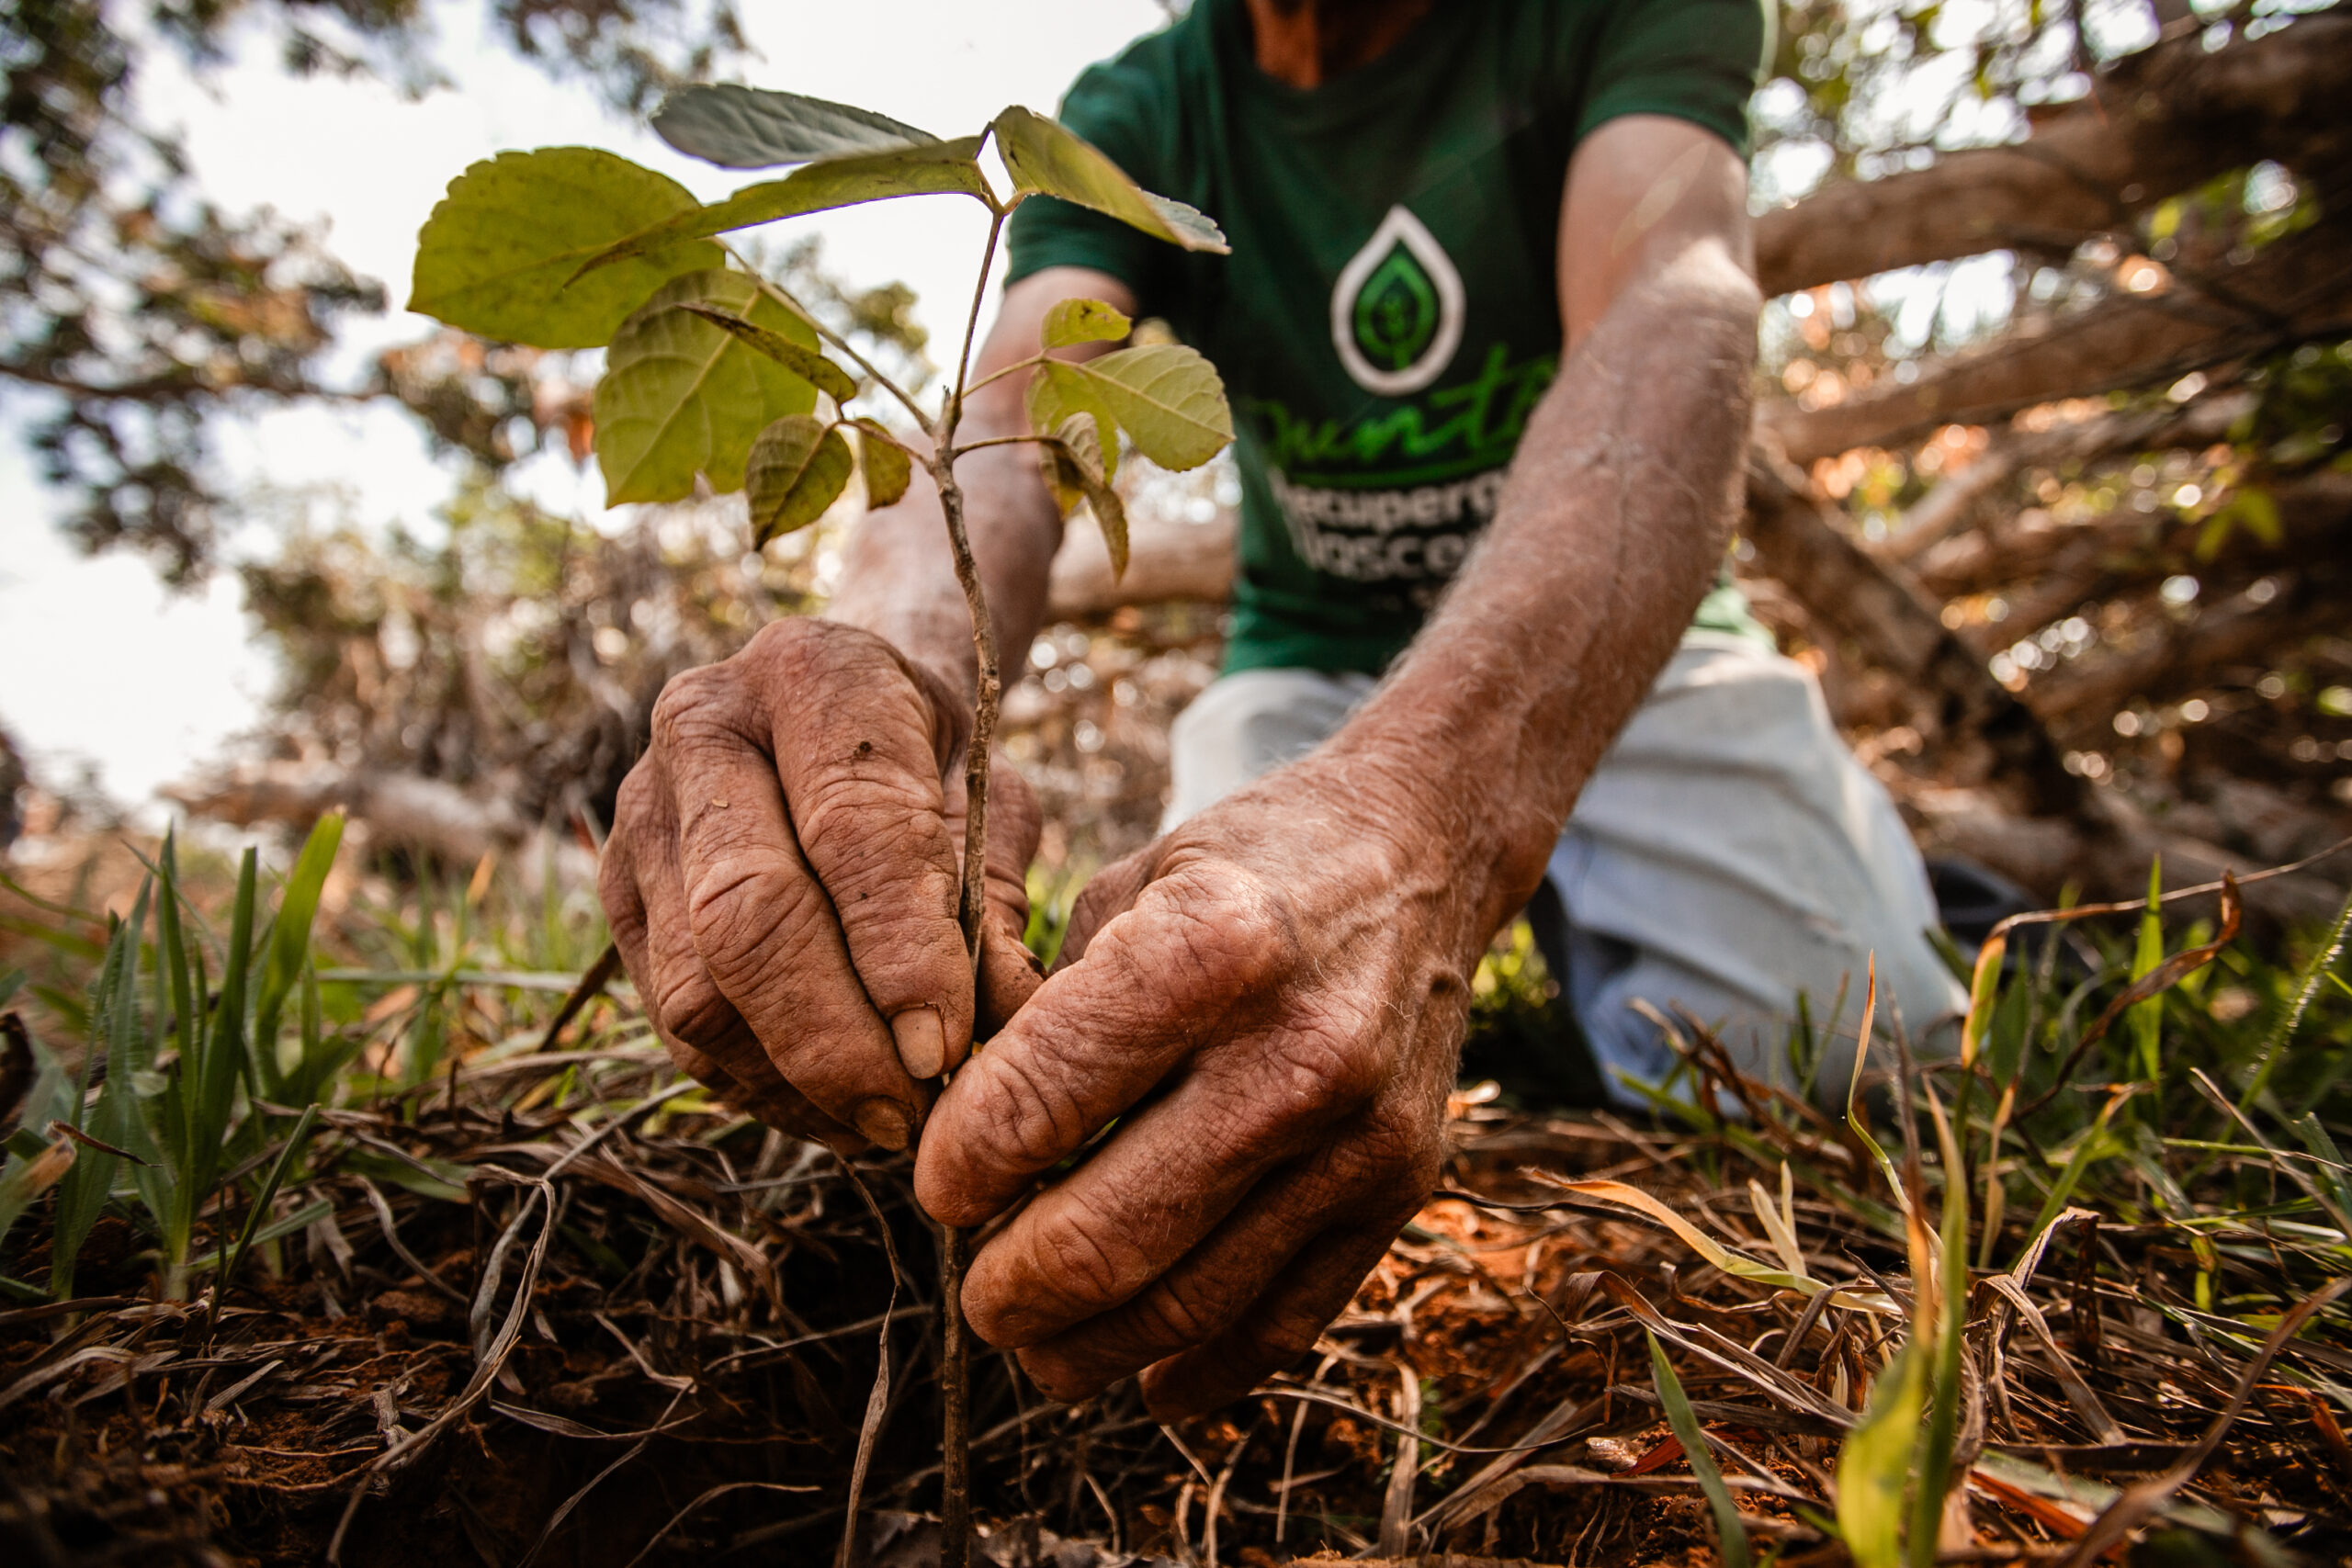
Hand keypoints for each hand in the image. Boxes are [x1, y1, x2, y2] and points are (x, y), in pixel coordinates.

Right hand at [599, 618, 1041, 1152]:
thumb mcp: (993, 800)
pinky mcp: (618, 892)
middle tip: (910, 1115)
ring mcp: (641, 813)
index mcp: (811, 674)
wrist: (841, 712)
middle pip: (745, 920)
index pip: (849, 831)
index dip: (900, 955)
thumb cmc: (933, 758)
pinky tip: (828, 1108)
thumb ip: (994, 905)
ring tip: (881, 1123)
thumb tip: (1002, 1029)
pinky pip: (673, 1022)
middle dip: (833, 1043)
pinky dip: (756, 1086)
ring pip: (695, 989)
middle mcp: (701, 729)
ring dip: (792, 1083)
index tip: (951, 1049)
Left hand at [914, 758, 1476, 1417]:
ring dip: (1086, 1347)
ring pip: (1187, 1304)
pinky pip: (1286, 1321)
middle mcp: (1294, 1051)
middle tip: (974, 1287)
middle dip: (1006, 1288)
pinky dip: (1202, 1371)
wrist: (1420, 853)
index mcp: (1208, 948)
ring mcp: (1357, 1135)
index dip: (957, 1168)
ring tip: (1036, 1341)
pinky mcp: (1402, 1190)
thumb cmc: (1245, 865)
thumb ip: (1040, 1013)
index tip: (937, 1185)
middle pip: (1106, 1237)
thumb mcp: (1124, 887)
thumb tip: (958, 1148)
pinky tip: (1146, 1380)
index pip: (1036, 1102)